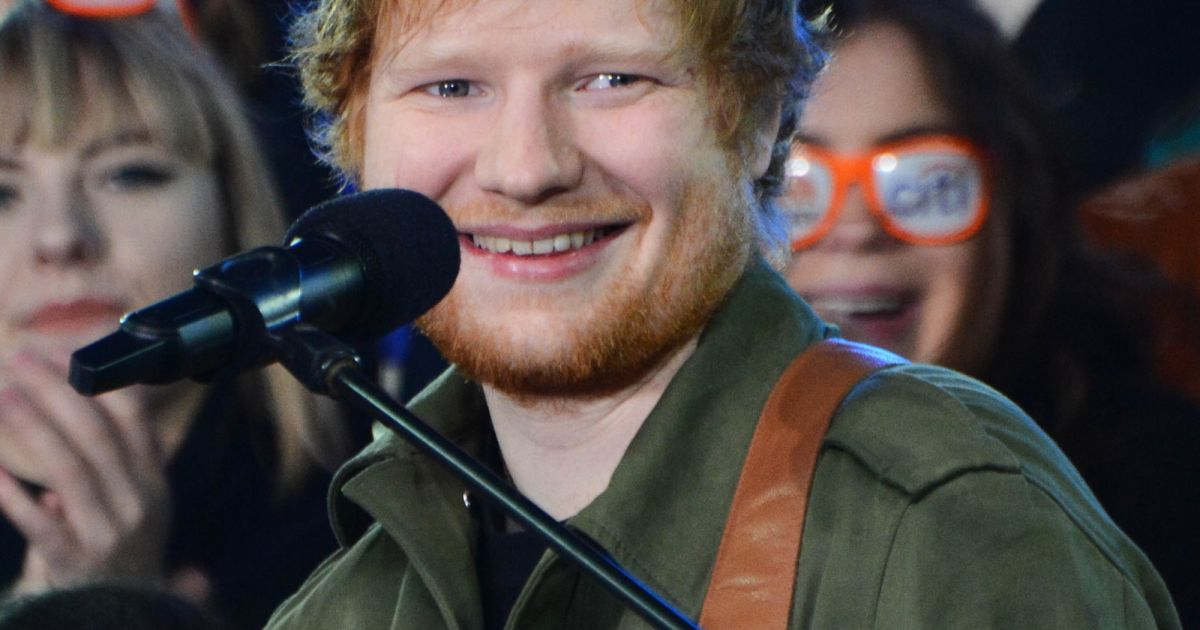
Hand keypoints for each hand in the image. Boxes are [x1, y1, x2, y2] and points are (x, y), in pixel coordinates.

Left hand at [0, 350, 171, 595]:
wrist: (120, 617)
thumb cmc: (116, 554)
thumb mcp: (133, 507)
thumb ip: (115, 467)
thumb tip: (79, 417)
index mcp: (153, 482)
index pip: (133, 419)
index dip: (97, 383)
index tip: (63, 355)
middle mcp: (139, 502)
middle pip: (95, 435)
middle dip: (55, 392)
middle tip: (21, 361)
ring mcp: (110, 532)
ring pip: (68, 469)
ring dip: (32, 427)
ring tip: (2, 396)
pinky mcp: (76, 561)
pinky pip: (40, 523)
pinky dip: (13, 495)